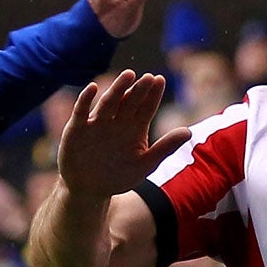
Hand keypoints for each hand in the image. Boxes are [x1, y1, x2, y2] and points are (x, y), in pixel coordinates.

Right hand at [55, 71, 189, 201]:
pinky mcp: (77, 128)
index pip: (146, 107)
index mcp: (135, 127)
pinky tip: (93, 87)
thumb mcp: (144, 164)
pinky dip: (85, 99)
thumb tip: (189, 132)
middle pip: (129, 101)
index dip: (153, 94)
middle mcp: (117, 120)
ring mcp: (97, 122)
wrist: (88, 190)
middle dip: (139, 89)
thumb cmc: (118, 177)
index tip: (160, 80)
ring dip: (117, 89)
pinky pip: (81, 111)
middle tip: (148, 77)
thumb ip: (165, 148)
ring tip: (128, 76)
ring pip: (109, 102)